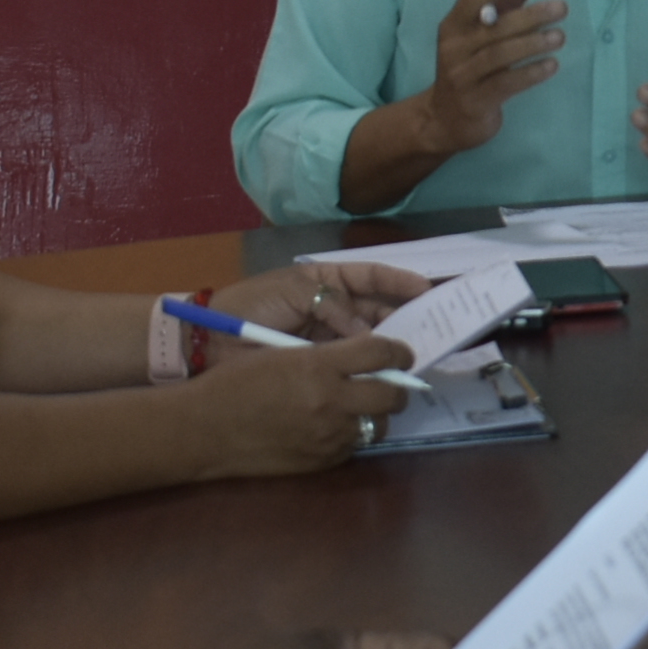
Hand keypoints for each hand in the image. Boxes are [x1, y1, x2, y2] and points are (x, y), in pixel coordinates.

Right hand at [183, 328, 409, 476]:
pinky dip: (352, 434)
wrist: (204, 429)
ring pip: (379, 424)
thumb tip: (364, 358)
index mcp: (319, 366)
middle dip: (397, 385)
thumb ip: (326, 356)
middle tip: (388, 380)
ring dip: (376, 413)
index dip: (397, 351)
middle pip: (392, 394)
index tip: (399, 352)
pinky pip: (355, 445)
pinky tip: (333, 426)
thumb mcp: (282, 354)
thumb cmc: (235, 382)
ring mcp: (330, 436)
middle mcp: (332, 402)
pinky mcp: (323, 461)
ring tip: (359, 405)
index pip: (381, 353)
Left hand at [204, 258, 424, 345]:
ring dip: (391, 343)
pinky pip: (351, 362)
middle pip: (377, 308)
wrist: (214, 341)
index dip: (399, 281)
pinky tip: (388, 371)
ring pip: (369, 338)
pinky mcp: (322, 364)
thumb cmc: (253, 304)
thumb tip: (368, 334)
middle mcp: (334, 308)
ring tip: (417, 349)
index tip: (428, 290)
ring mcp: (329, 337)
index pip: (371, 277)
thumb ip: (334, 307)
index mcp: (327, 281)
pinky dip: (369, 366)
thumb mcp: (294, 292)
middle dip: (404, 315)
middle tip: (433, 327)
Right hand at [408, 0, 565, 158]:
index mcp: (453, 26)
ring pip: (498, 54)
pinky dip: (530, 73)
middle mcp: (453, 48)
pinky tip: (552, 66)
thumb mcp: (482, 35)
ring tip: (559, 37)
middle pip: (493, 26)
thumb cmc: (471, 68)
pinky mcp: (475, 101)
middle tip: (561, 8)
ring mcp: (461, 76)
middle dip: (529, 15)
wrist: (446, 119)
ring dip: (532, 43)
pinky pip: (505, 84)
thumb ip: (505, 3)